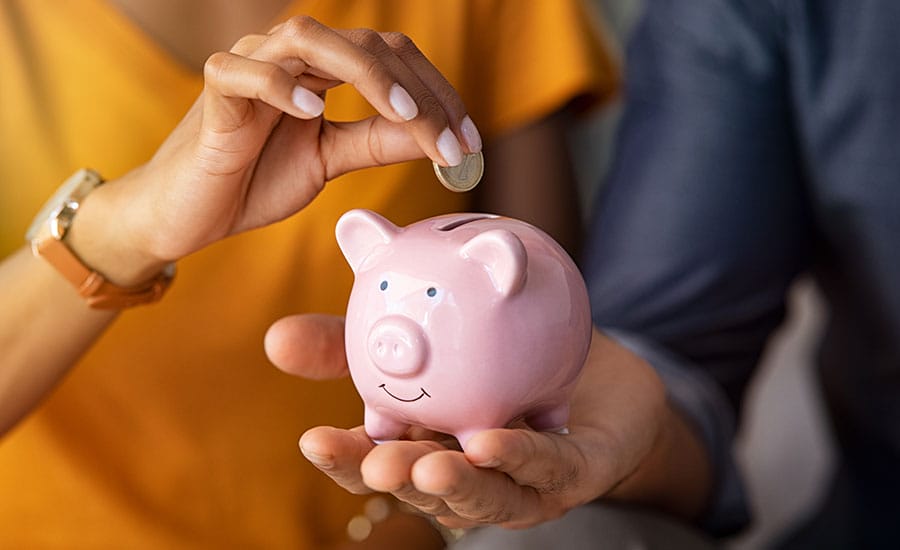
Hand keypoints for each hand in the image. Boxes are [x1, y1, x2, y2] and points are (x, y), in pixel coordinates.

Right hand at [70, 16, 480, 284]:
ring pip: (310, 39)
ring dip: (367, 75)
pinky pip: (242, 71)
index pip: (392, 59)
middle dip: (418, 92)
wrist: (190, 213)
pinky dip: (278, 85)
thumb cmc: (255, 179)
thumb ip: (376, 142)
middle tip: (452, 142)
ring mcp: (250, 65)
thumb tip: (435, 138)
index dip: (436, 95)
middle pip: (366, 45)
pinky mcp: (214, 92)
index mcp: (322, 70)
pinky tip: (312, 112)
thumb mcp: (329, 160)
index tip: (469, 143)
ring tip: (405, 116)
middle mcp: (291, 56)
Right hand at [267, 317, 707, 529]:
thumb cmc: (498, 360)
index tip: (312, 440)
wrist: (589, 363)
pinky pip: (545, 469)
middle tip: (374, 462)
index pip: (375, 461)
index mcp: (422, 447)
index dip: (346, 458)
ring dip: (454, 485)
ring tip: (427, 467)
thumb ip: (356, 342)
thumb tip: (274, 336)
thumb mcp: (423, 341)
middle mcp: (464, 475)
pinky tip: (493, 441)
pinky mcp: (570, 475)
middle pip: (420, 487)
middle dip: (394, 480)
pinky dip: (519, 458)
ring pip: (483, 495)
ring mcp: (518, 484)